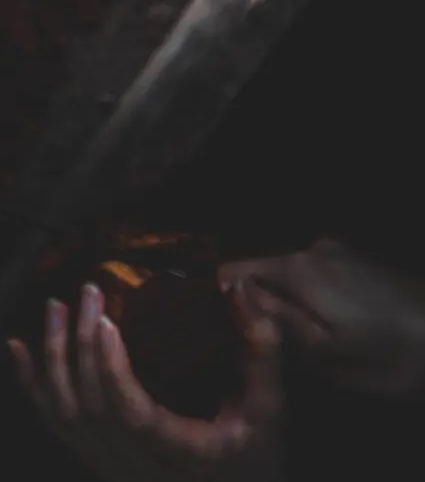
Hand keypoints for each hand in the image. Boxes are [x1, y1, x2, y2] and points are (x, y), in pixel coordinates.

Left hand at [9, 282, 283, 481]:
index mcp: (181, 454)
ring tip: (53, 307)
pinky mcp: (96, 462)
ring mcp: (111, 468)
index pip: (133, 415)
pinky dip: (31, 384)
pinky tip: (16, 347)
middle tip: (85, 293)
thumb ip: (259, 348)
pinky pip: (55, 424)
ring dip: (52, 357)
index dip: (112, 369)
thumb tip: (237, 287)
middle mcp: (137, 468)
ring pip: (66, 415)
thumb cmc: (255, 455)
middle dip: (81, 345)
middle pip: (92, 406)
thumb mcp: (268, 407)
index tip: (104, 322)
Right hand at [223, 239, 424, 397]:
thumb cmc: (388, 356)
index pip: (228, 271)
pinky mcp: (357, 262)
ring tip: (296, 340)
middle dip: (253, 304)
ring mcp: (336, 253)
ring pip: (287, 276)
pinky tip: (327, 326)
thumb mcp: (323, 353)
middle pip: (257, 273)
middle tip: (261, 344)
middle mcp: (308, 249)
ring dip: (285, 303)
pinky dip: (309, 298)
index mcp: (293, 268)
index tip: (219, 331)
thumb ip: (273, 319)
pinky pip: (313, 277)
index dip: (217, 300)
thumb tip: (227, 294)